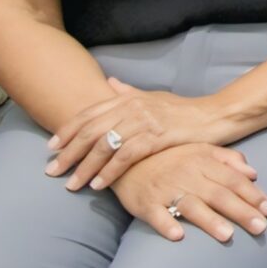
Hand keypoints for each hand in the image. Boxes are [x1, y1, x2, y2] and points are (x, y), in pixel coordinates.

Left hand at [47, 79, 230, 191]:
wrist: (215, 116)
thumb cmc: (182, 110)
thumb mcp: (153, 97)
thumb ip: (129, 92)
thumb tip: (108, 83)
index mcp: (128, 98)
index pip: (89, 114)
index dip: (67, 131)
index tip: (51, 148)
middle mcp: (133, 107)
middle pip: (91, 131)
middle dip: (68, 153)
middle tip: (52, 171)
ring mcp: (145, 121)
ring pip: (105, 145)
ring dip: (85, 167)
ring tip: (72, 184)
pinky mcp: (157, 137)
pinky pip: (126, 156)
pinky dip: (109, 171)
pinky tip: (99, 184)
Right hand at [113, 144, 266, 244]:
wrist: (126, 157)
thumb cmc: (170, 157)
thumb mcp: (200, 150)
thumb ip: (228, 160)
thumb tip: (254, 173)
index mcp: (203, 161)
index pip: (233, 180)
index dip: (252, 194)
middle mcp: (187, 175)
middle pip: (219, 195)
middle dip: (241, 212)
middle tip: (261, 227)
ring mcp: (165, 190)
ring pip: (191, 205)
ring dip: (210, 221)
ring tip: (227, 236)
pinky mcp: (144, 203)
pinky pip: (156, 214)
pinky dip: (166, 224)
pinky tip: (178, 236)